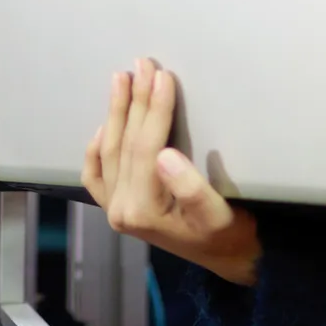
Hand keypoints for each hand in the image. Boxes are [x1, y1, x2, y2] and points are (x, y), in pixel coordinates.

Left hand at [83, 58, 260, 285]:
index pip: (145, 147)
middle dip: (134, 101)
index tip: (163, 75)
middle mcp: (120, 211)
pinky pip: (97, 175)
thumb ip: (192, 188)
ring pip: (110, 151)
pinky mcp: (118, 208)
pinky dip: (96, 148)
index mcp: (142, 210)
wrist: (228, 261)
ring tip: (122, 78)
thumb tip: (165, 155)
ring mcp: (115, 210)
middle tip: (143, 64)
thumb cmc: (229, 235)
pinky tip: (102, 124)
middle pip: (126, 144)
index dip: (153, 109)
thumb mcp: (219, 214)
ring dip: (116, 112)